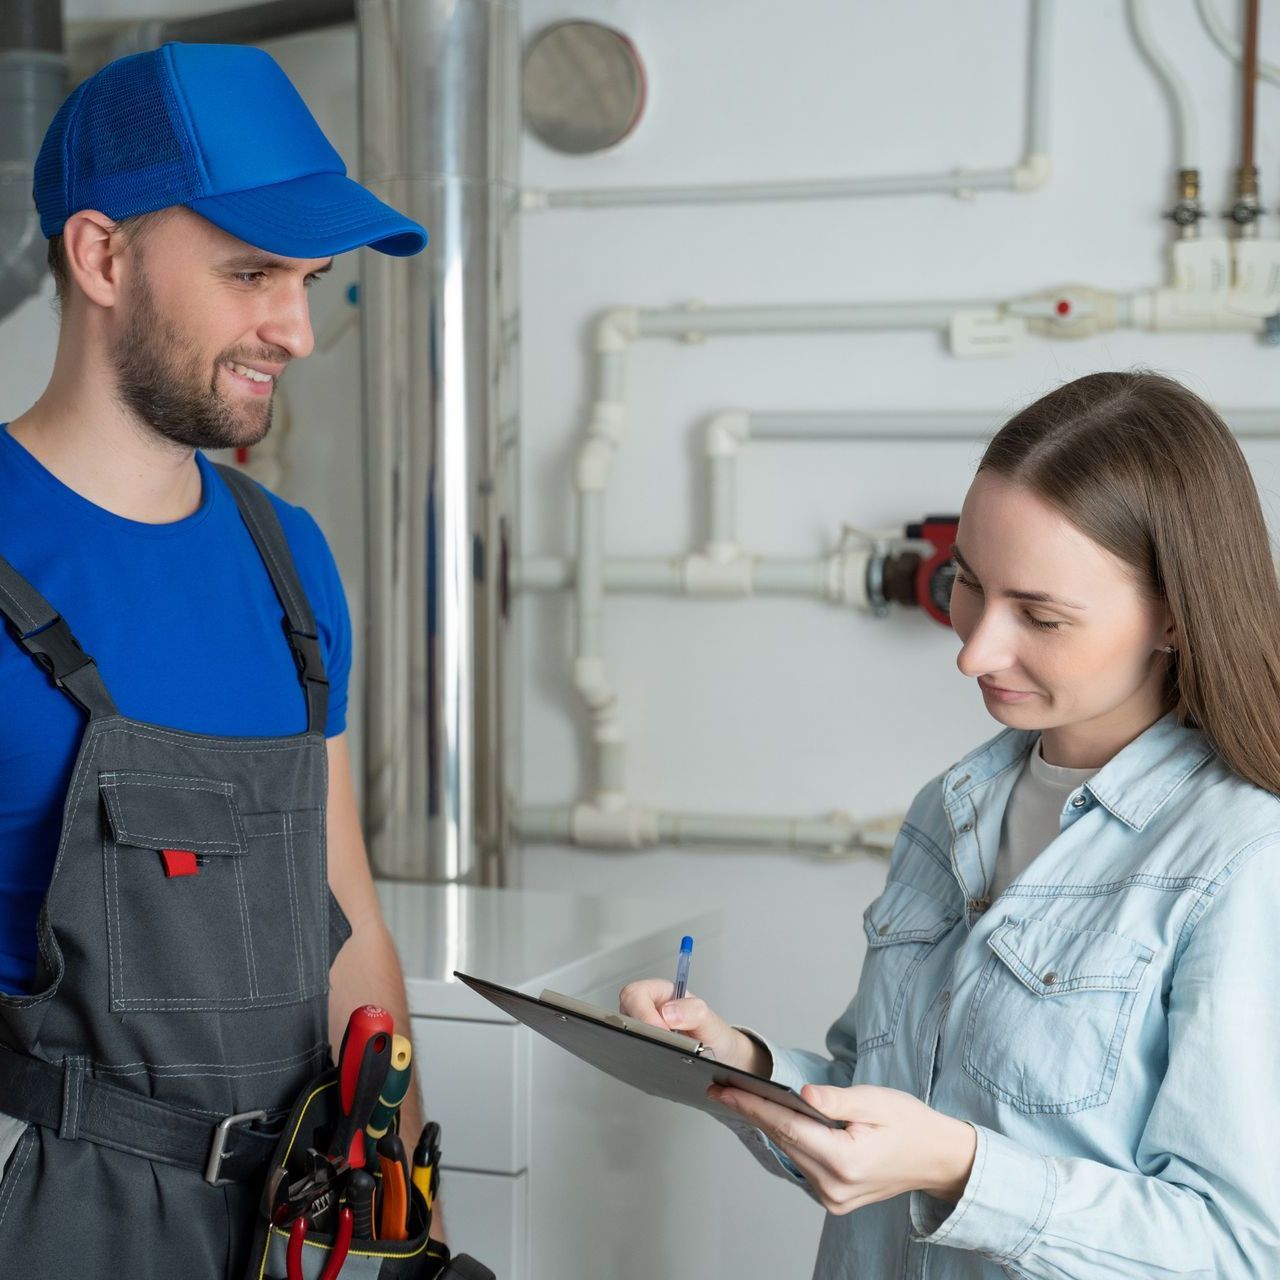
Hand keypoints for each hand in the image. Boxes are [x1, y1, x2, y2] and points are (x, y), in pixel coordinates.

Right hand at [617, 979, 768, 1074]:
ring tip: (661, 1054)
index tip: (661, 1030)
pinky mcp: (642, 1048)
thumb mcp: (712, 1023)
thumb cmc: (715, 1036)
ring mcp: (643, 1029)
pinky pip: (630, 1050)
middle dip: (637, 1031)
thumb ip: (694, 1012)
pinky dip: (640, 1057)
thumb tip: (668, 1012)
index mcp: (663, 994)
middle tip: (659, 1046)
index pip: (636, 993)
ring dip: (638, 1044)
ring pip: (624, 1033)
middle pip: (624, 1012)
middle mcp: (649, 1009)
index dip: (643, 1012)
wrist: (722, 1058)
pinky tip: (657, 1064)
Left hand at [707, 1081, 976, 1213]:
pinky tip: (771, 1118)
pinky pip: (801, 1162)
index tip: (725, 1089)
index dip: (753, 1105)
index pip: (787, 1127)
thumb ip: (837, 1100)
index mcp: (845, 1161)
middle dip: (751, 1110)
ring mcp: (832, 1197)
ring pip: (789, 1151)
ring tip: (737, 1097)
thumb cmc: (910, 1124)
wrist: (936, 1159)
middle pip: (783, 1140)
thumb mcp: (876, 1102)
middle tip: (721, 1086)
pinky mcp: (832, 1197)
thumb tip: (801, 1094)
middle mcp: (834, 1187)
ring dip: (765, 1124)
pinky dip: (785, 1138)